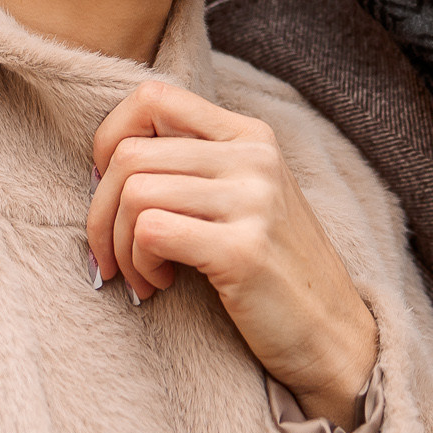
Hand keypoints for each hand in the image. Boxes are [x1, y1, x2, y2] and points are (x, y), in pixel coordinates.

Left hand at [89, 79, 377, 426]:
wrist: (333, 335)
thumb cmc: (272, 269)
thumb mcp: (243, 197)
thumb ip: (192, 165)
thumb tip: (107, 159)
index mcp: (249, 135)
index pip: (153, 97)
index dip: (110, 137)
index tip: (109, 188)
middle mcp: (253, 157)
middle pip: (130, 154)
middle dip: (100, 211)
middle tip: (109, 254)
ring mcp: (252, 201)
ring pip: (134, 193)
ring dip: (117, 244)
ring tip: (140, 274)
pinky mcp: (242, 250)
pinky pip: (150, 232)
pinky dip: (138, 262)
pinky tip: (158, 283)